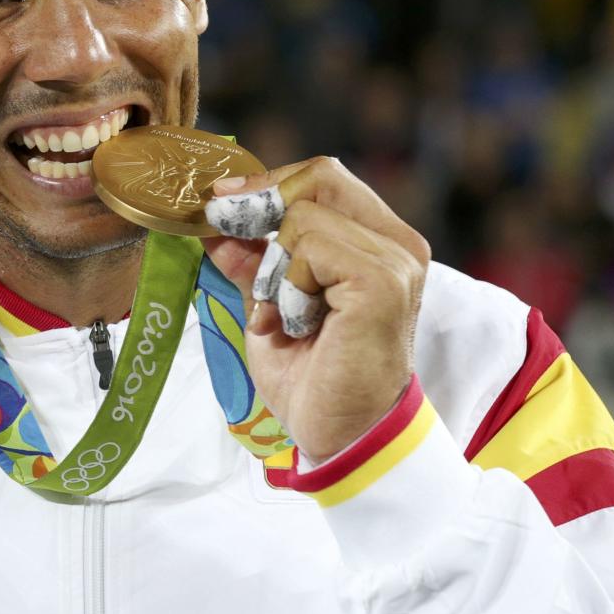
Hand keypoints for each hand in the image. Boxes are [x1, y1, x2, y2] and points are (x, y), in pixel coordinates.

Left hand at [202, 157, 429, 461]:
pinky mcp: (382, 283)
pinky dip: (287, 286)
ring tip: (284, 317)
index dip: (265, 185)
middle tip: (231, 246)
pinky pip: (309, 248)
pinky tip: (297, 325)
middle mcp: (398, 245)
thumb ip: (249, 258)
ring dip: (273, 269)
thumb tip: (215, 218)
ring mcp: (395, 262)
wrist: (340, 437)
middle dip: (260, 209)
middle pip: (319, 177)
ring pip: (303, 217)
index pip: (321, 177)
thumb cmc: (313, 378)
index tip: (221, 204)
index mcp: (379, 242)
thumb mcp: (268, 302)